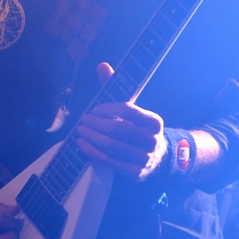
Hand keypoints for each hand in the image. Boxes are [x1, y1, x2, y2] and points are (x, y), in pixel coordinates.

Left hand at [76, 62, 167, 180]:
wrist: (158, 157)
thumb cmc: (138, 128)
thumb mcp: (132, 109)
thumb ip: (116, 87)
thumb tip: (102, 66)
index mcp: (153, 121)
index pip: (128, 110)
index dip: (108, 108)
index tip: (95, 109)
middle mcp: (152, 140)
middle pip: (118, 129)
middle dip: (96, 124)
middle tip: (83, 120)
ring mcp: (144, 158)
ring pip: (112, 146)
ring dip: (92, 137)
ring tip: (80, 130)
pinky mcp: (135, 172)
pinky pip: (110, 161)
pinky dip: (92, 152)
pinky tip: (82, 144)